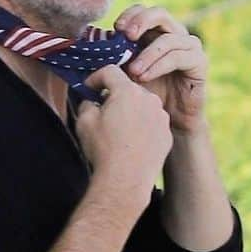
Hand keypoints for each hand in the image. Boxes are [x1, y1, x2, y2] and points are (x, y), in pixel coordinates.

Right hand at [76, 64, 171, 222]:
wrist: (126, 179)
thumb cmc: (103, 149)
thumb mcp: (84, 122)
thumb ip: (87, 103)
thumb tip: (91, 101)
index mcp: (127, 91)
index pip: (111, 72)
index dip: (96, 78)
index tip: (89, 88)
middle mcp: (149, 99)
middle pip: (129, 89)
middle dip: (115, 97)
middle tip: (102, 113)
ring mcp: (161, 116)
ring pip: (142, 107)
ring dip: (130, 113)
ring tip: (118, 133)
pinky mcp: (166, 133)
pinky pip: (151, 124)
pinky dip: (141, 129)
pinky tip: (131, 144)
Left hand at [115, 4, 207, 134]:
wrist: (168, 121)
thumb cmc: (145, 96)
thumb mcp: (125, 75)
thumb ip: (114, 59)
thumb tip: (90, 47)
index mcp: (155, 33)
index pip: (144, 11)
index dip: (130, 14)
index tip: (115, 28)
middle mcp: (174, 34)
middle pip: (160, 14)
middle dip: (141, 22)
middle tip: (125, 36)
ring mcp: (189, 47)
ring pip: (168, 39)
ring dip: (147, 54)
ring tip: (132, 72)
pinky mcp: (199, 62)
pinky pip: (179, 57)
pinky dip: (159, 66)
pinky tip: (144, 77)